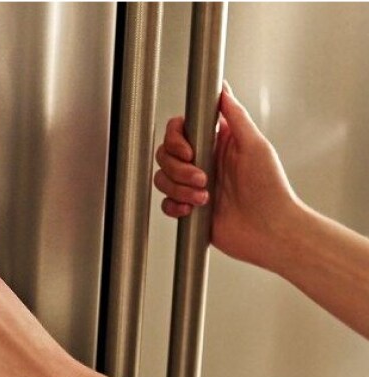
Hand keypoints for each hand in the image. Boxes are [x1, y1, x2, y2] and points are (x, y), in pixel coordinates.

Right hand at [155, 82, 300, 272]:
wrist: (269, 231)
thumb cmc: (270, 190)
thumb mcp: (256, 146)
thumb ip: (236, 116)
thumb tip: (222, 89)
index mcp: (218, 143)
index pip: (181, 130)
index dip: (177, 139)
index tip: (188, 150)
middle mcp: (204, 162)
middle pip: (166, 154)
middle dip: (179, 168)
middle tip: (203, 178)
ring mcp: (194, 186)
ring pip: (163, 179)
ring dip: (180, 189)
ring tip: (205, 197)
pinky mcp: (190, 208)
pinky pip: (166, 203)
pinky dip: (175, 205)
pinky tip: (193, 209)